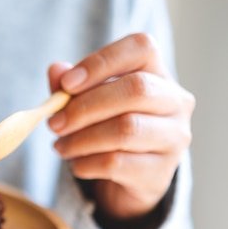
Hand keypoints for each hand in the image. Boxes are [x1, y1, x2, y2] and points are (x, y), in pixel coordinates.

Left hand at [47, 33, 194, 220]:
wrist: (127, 180)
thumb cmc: (105, 129)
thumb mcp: (86, 103)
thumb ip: (70, 86)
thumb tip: (56, 70)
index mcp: (158, 73)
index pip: (142, 48)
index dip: (101, 62)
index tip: (67, 84)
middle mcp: (175, 102)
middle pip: (136, 89)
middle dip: (85, 107)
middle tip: (54, 123)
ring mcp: (173, 138)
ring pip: (126, 129)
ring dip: (81, 139)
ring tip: (59, 146)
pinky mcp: (160, 172)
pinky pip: (116, 163)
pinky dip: (86, 164)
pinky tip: (76, 164)